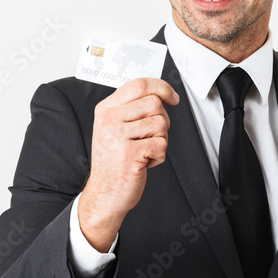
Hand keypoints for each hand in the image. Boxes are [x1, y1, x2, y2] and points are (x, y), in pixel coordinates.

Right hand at [79, 78, 179, 251]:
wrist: (105, 193)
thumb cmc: (114, 161)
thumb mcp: (114, 128)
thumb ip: (131, 109)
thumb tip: (161, 92)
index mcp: (106, 110)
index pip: (139, 84)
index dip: (161, 87)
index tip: (172, 97)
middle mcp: (109, 120)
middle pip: (155, 103)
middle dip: (162, 121)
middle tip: (149, 137)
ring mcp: (118, 136)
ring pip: (161, 123)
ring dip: (160, 140)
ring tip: (144, 151)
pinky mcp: (130, 154)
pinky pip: (161, 144)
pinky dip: (159, 156)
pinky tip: (145, 162)